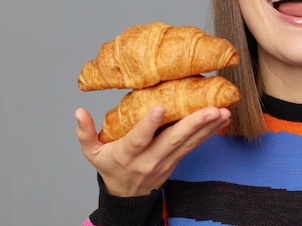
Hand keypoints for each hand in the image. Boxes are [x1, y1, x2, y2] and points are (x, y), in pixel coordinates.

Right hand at [75, 105, 230, 196]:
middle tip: (211, 109)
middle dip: (194, 124)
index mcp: (128, 154)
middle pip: (173, 140)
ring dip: (208, 126)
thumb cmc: (110, 166)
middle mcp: (150, 158)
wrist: (127, 195)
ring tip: (223, 111)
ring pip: (189, 142)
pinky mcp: (177, 159)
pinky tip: (222, 119)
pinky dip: (209, 132)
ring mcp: (166, 160)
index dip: (149, 124)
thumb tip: (79, 112)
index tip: (160, 107)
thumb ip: (85, 133)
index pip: (139, 139)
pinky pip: (195, 145)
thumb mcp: (92, 152)